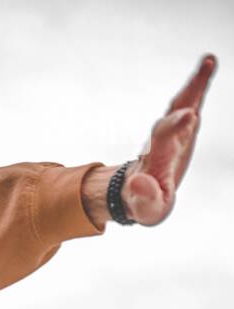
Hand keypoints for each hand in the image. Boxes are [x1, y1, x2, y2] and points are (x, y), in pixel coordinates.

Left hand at [122, 53, 217, 225]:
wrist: (137, 191)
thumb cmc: (145, 202)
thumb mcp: (146, 209)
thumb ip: (144, 199)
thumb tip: (136, 184)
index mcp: (156, 160)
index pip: (165, 141)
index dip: (177, 128)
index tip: (190, 116)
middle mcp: (162, 141)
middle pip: (171, 119)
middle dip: (186, 104)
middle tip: (201, 81)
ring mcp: (171, 131)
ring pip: (180, 105)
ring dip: (193, 85)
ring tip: (208, 62)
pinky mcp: (181, 126)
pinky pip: (190, 102)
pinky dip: (198, 84)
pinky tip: (209, 62)